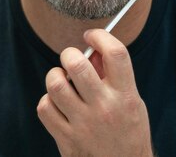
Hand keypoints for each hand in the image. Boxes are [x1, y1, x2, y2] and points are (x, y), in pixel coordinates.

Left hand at [37, 29, 152, 156]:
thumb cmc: (127, 132)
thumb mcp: (131, 102)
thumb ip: (113, 76)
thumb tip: (91, 49)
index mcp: (126, 96)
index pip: (116, 53)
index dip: (100, 36)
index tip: (91, 36)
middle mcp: (105, 108)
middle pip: (78, 64)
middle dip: (69, 54)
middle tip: (71, 59)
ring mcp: (84, 124)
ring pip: (55, 84)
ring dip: (55, 77)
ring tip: (63, 82)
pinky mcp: (66, 138)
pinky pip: (45, 107)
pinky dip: (48, 102)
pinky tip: (58, 105)